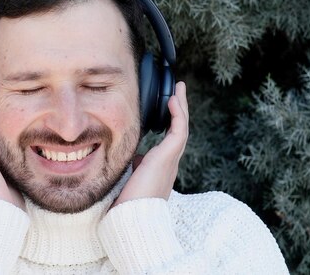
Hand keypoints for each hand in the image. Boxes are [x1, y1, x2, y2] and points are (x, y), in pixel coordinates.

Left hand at [111, 81, 188, 207]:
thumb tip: (133, 158)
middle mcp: (169, 163)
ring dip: (181, 107)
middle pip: (179, 131)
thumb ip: (133, 167)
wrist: (133, 219)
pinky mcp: (168, 157)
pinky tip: (173, 100)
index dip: (170, 123)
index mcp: (161, 168)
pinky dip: (177, 114)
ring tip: (178, 89)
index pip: (169, 140)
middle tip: (177, 92)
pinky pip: (178, 131)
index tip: (166, 107)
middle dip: (178, 111)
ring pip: (181, 128)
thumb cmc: (128, 205)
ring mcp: (171, 160)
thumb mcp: (129, 180)